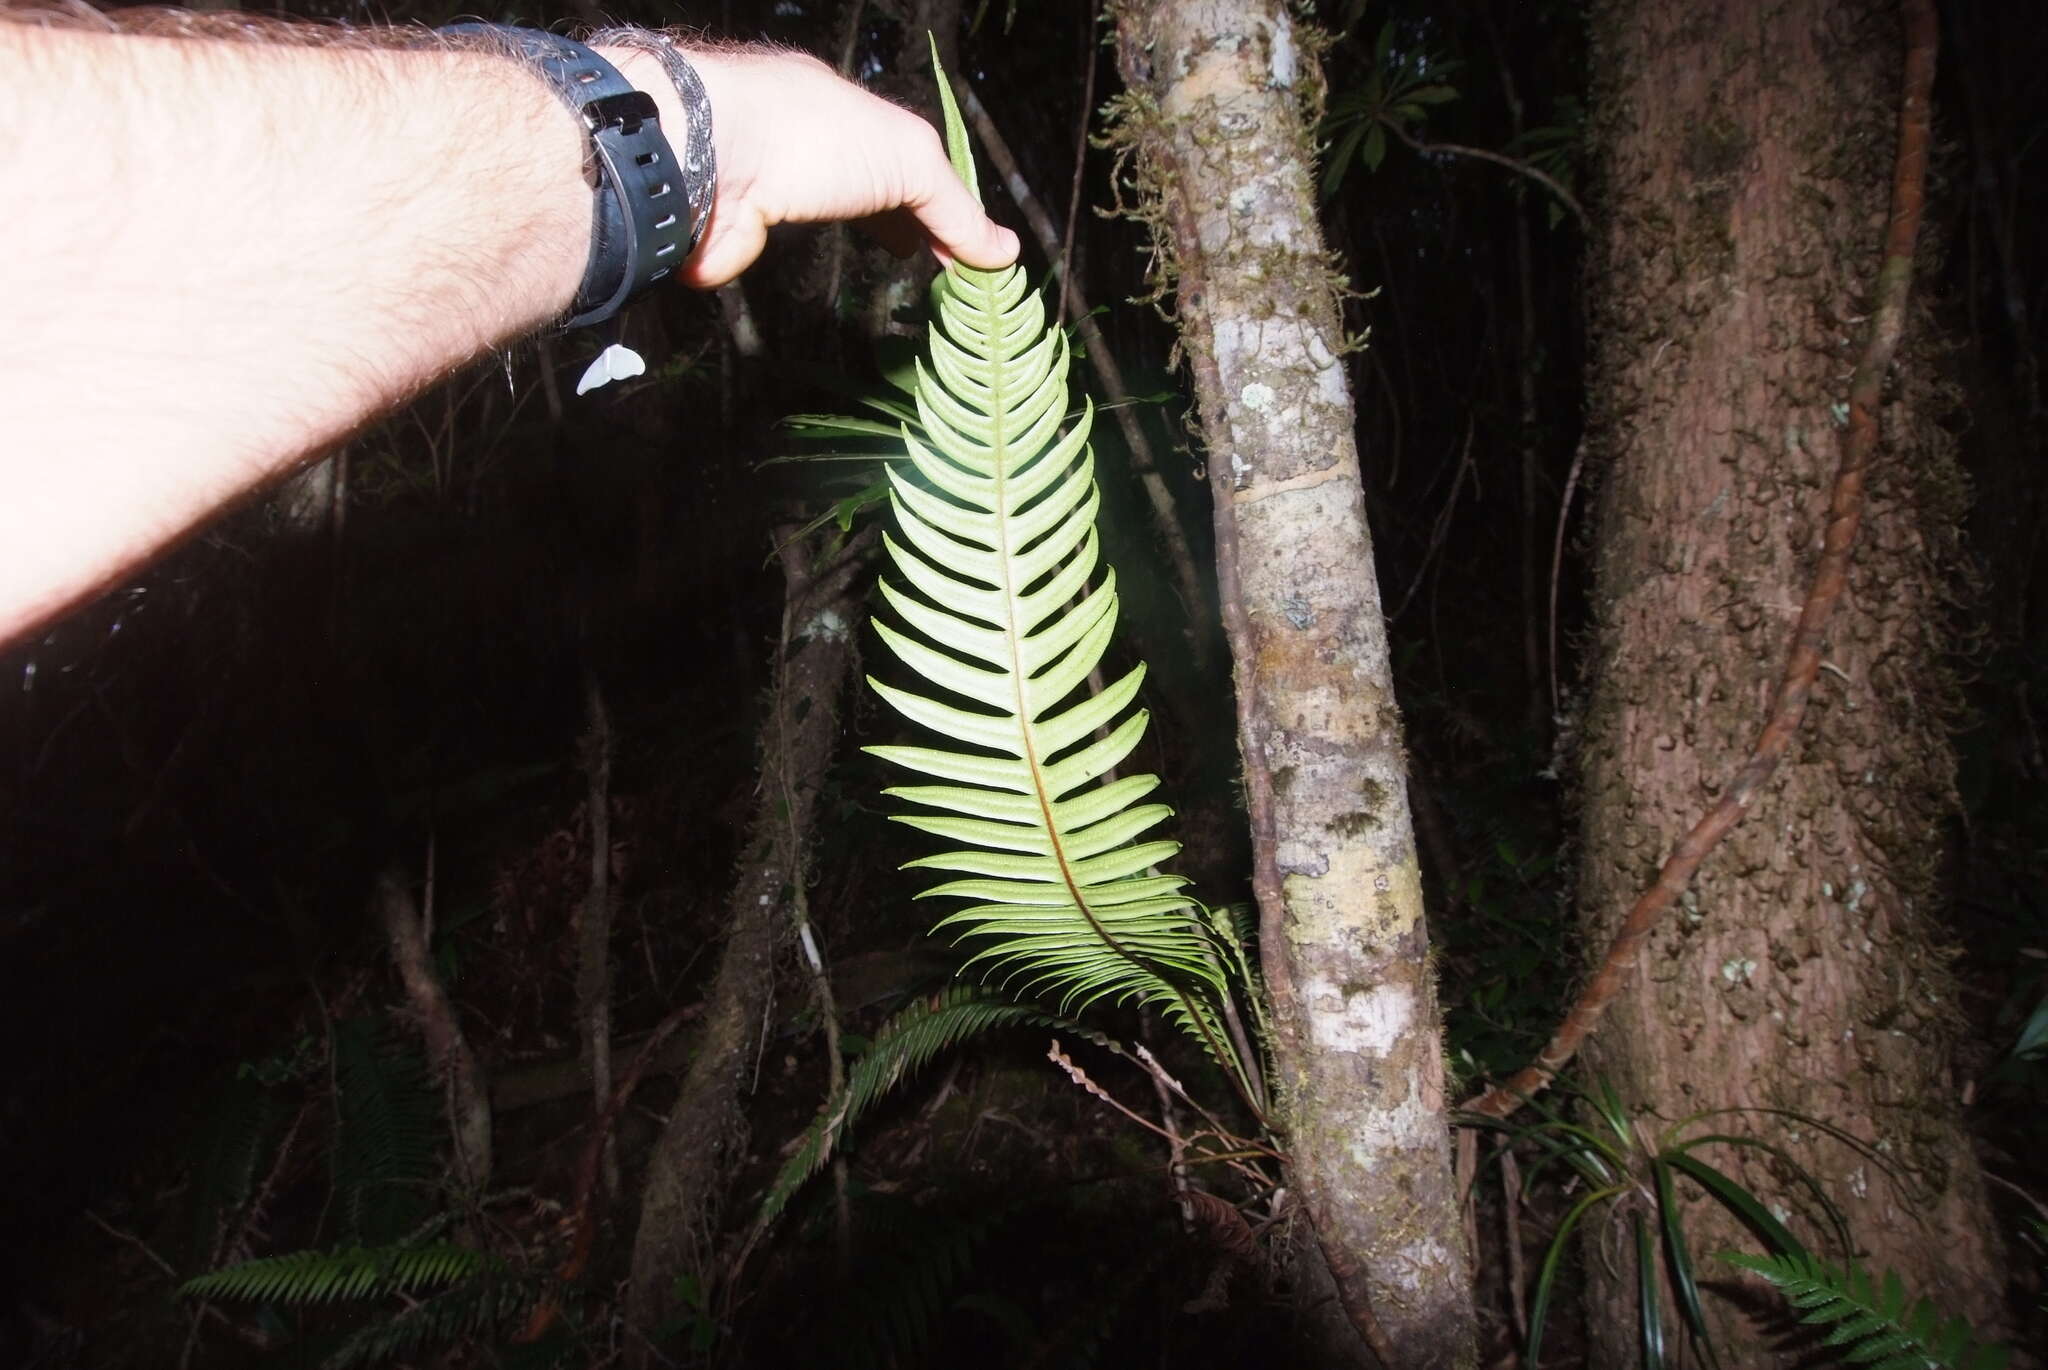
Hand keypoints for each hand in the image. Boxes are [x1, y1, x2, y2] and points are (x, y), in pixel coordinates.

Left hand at [611, 46, 1019, 288]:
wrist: (712, 156)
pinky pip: (774, 259)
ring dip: (859, 250)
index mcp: (848, 113)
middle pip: (870, 190)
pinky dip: (804, 278)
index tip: (967, 254)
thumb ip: (955, 208)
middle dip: (906, 227)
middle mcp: (807, 144)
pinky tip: (831, 292)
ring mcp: (769, 187)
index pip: (908, 160)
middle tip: (941, 274)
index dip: (942, 205)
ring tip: (898, 282)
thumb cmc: (812, 136)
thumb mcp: (908, 160)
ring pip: (824, 224)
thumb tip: (1005, 252)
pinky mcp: (737, 232)